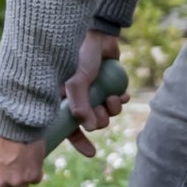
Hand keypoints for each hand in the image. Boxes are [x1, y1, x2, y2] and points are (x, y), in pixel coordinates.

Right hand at [61, 30, 128, 159]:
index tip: (92, 153)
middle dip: (101, 119)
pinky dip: (122, 100)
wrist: (98, 33)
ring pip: (108, 113)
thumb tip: (89, 127)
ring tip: (114, 97)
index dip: (79, 141)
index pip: (69, 128)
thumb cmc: (79, 56)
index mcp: (63, 100)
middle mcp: (79, 98)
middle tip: (103, 108)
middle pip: (92, 122)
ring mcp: (95, 91)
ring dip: (113, 109)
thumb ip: (80, 106)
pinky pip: (118, 101)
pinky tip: (123, 95)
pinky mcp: (109, 84)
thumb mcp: (76, 81)